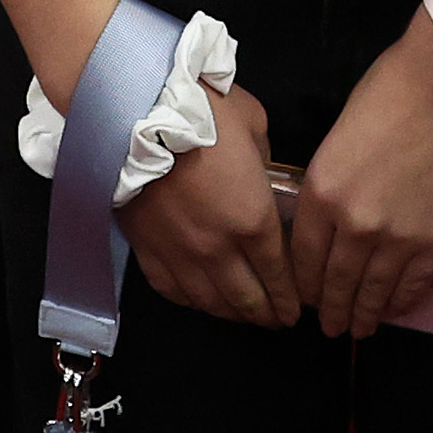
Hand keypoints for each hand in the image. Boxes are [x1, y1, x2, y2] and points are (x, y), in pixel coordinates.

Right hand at [115, 90, 297, 328]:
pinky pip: (172, 290)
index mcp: (252, 218)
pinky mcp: (148, 250)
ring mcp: (180, 254)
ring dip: (231, 314)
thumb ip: (264, 159)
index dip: (290, 297)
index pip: (278, 273)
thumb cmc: (202, 112)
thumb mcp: (254, 125)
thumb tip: (261, 174)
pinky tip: (200, 301)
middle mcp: (218, 248)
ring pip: (210, 302)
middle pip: (247, 298)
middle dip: (266, 314)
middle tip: (276, 321)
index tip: (296, 310)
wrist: (137, 114)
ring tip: (243, 316)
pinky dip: (191, 301)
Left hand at [283, 34, 432, 338]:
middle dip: (333, 310)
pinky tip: (396, 309)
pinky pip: (414, 283)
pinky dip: (403, 301)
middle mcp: (354, 225)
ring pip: (374, 291)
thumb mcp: (338, 137)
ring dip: (366, 315)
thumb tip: (333, 215)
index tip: (308, 298)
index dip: (306, 284)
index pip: (304, 256)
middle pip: (337, 281)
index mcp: (322, 193)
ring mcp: (397, 237)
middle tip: (332, 329)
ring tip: (361, 329)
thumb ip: (331, 183)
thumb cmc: (390, 93)